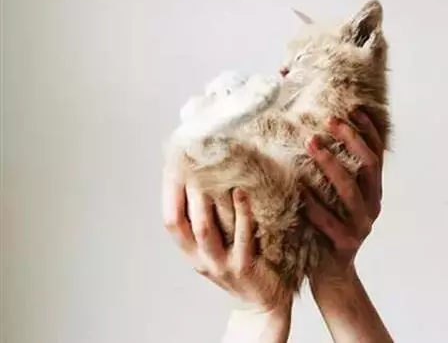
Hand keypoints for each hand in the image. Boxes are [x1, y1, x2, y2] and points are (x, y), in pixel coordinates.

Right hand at [163, 180, 291, 342]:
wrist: (264, 300)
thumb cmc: (243, 262)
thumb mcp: (220, 243)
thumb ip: (211, 218)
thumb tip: (207, 179)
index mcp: (192, 252)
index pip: (171, 220)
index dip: (169, 193)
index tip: (176, 164)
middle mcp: (201, 259)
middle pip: (183, 223)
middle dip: (185, 191)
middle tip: (193, 162)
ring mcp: (221, 264)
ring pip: (206, 231)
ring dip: (207, 201)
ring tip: (214, 174)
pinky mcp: (244, 267)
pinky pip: (242, 237)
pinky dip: (242, 213)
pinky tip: (242, 193)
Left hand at [303, 110, 392, 341]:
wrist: (331, 273)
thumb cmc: (327, 227)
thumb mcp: (337, 198)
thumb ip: (336, 173)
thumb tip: (318, 132)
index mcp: (373, 192)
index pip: (377, 155)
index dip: (369, 131)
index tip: (354, 109)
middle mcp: (373, 205)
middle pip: (368, 166)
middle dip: (351, 139)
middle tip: (330, 119)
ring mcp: (361, 225)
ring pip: (350, 190)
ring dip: (331, 164)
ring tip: (311, 142)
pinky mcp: (345, 244)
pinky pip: (328, 221)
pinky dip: (314, 203)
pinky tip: (299, 188)